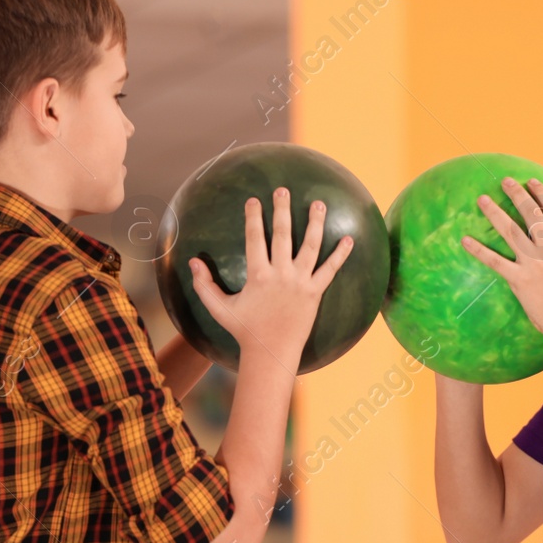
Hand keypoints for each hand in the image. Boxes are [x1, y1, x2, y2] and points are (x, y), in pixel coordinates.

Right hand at [187, 187, 353, 368]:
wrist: (271, 352)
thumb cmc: (245, 330)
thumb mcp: (219, 308)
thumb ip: (204, 285)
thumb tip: (192, 262)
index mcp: (258, 275)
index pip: (255, 238)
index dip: (254, 217)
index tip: (254, 200)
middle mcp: (281, 274)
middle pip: (282, 235)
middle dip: (282, 210)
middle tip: (284, 190)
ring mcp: (300, 283)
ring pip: (310, 246)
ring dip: (315, 223)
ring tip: (319, 204)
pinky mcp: (315, 293)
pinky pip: (330, 270)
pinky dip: (340, 255)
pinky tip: (349, 239)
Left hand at [460, 176, 542, 343]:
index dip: (541, 193)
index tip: (531, 182)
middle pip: (530, 212)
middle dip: (517, 193)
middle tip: (504, 181)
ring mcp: (532, 262)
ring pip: (510, 230)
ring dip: (494, 213)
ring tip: (481, 199)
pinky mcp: (518, 279)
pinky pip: (495, 261)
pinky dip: (479, 251)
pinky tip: (465, 240)